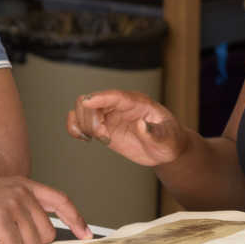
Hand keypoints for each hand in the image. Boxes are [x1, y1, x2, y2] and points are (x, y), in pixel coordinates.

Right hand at [0, 177, 90, 243]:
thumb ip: (21, 210)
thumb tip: (43, 237)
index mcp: (22, 183)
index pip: (59, 200)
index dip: (75, 219)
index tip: (85, 234)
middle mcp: (20, 190)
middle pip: (46, 233)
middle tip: (3, 238)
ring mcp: (11, 203)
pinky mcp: (0, 218)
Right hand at [66, 90, 186, 167]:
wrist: (164, 148)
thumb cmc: (169, 140)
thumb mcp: (167, 139)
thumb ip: (154, 133)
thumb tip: (141, 125)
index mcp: (137, 102)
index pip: (116, 96)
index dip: (101, 98)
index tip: (87, 102)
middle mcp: (119, 105)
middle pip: (92, 100)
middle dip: (91, 121)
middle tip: (105, 138)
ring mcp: (109, 114)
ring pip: (81, 109)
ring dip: (84, 126)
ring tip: (102, 139)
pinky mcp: (101, 125)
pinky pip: (78, 120)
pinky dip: (75, 128)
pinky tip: (84, 138)